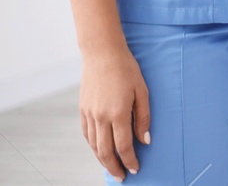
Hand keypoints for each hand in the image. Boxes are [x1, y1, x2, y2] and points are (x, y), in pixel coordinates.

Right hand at [80, 46, 148, 179]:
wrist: (102, 54)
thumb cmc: (127, 69)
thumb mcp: (142, 91)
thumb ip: (143, 117)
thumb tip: (145, 140)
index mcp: (118, 113)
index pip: (123, 146)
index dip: (129, 160)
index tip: (135, 169)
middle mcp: (101, 117)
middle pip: (105, 151)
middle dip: (114, 167)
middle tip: (121, 177)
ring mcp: (89, 114)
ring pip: (94, 145)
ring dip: (102, 160)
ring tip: (111, 167)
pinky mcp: (82, 110)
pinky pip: (87, 134)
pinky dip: (93, 146)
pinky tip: (99, 150)